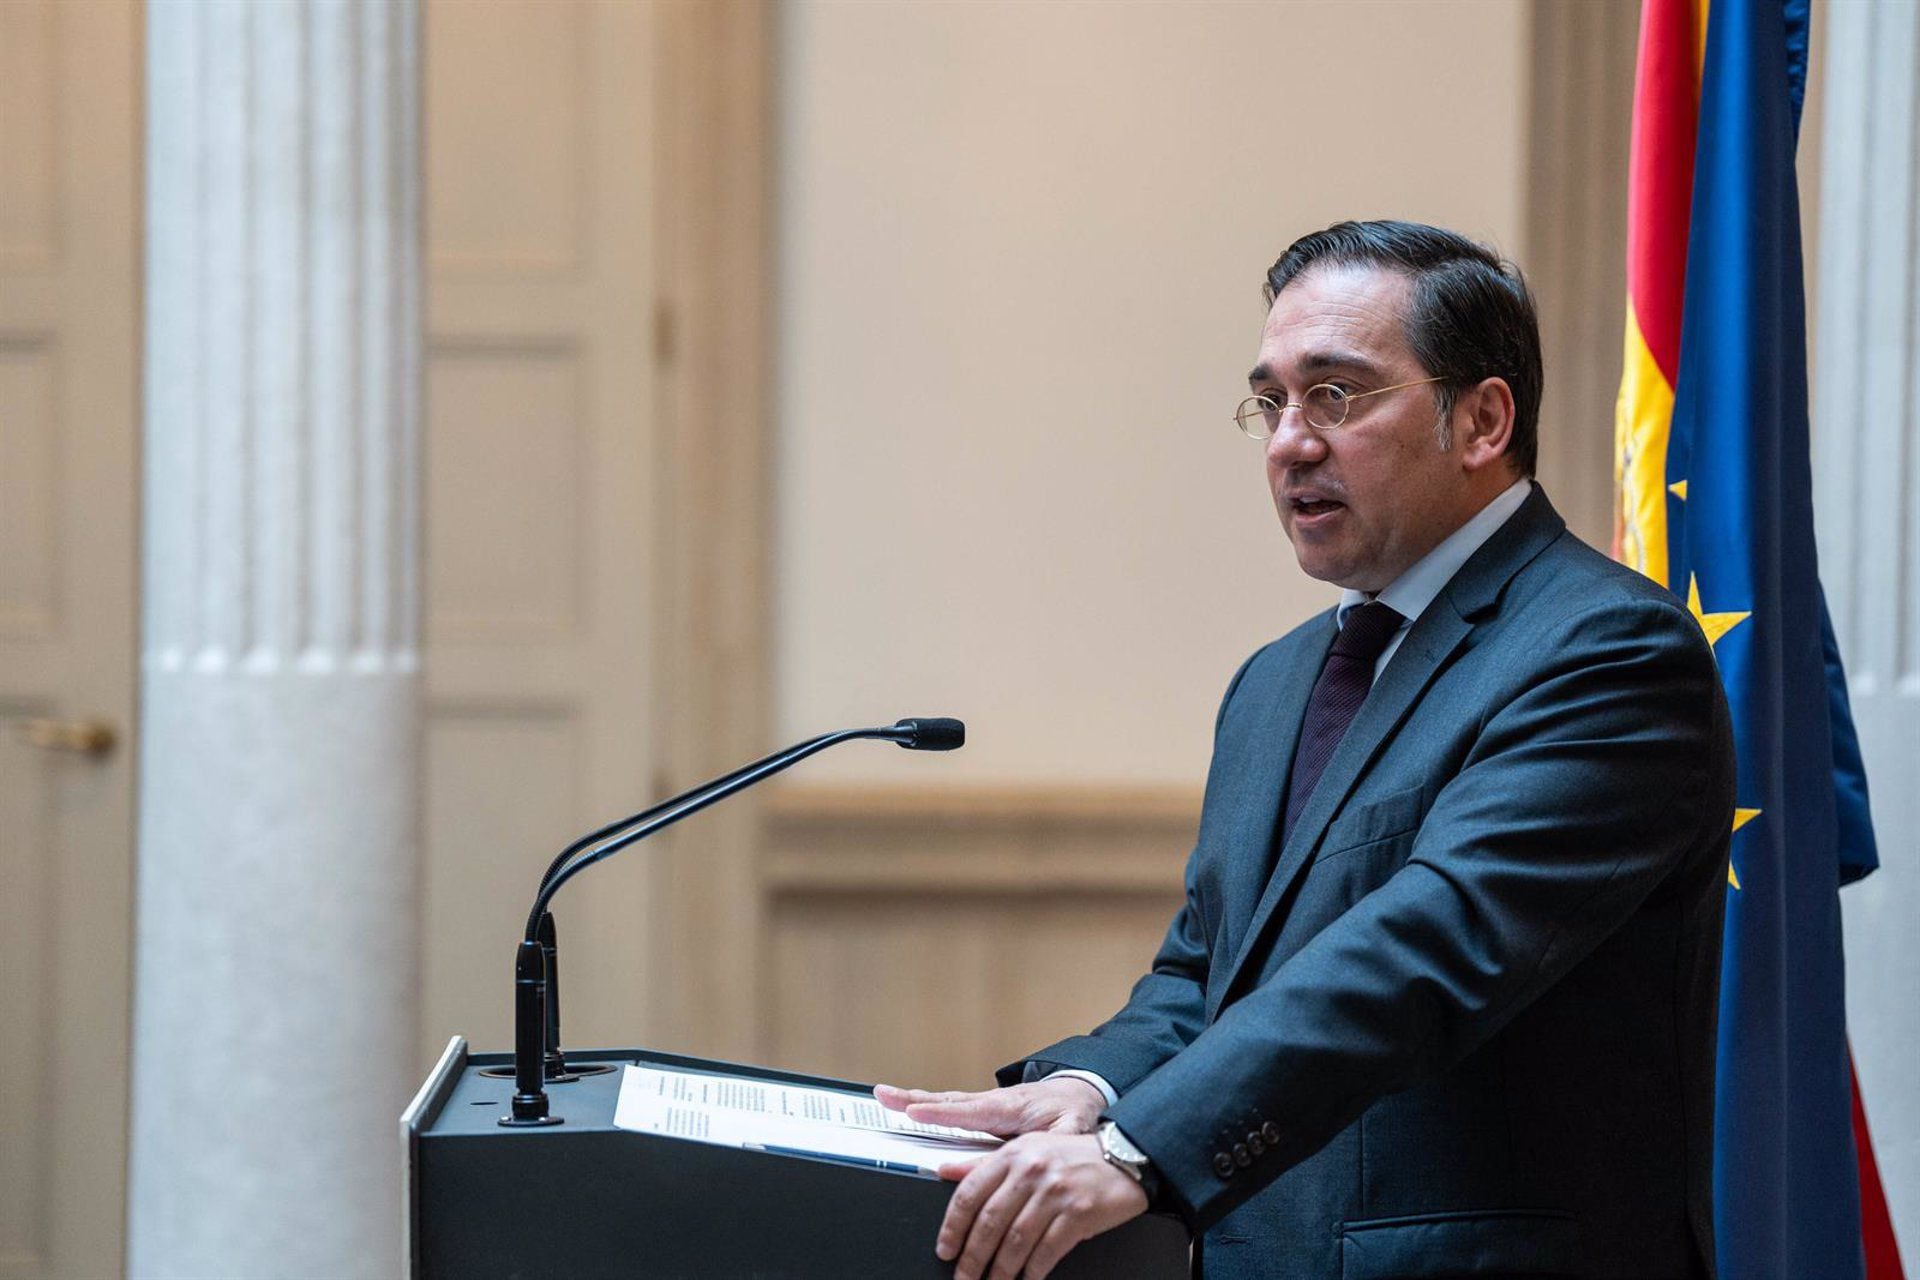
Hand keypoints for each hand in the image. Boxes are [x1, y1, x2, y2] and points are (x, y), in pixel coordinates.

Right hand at [873, 1077, 1105, 1136]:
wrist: (1082, 1090)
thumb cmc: (1075, 1113)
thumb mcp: (1066, 1135)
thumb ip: (1037, 1151)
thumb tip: (1007, 1165)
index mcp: (1011, 1108)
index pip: (970, 1111)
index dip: (941, 1114)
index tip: (914, 1112)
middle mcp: (993, 1101)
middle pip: (948, 1102)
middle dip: (914, 1100)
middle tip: (884, 1096)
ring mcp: (986, 1102)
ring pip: (945, 1101)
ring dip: (914, 1098)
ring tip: (885, 1096)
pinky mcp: (983, 1107)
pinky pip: (950, 1105)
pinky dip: (926, 1103)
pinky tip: (909, 1105)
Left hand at [933, 1132, 1147, 1279]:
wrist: (1124, 1158)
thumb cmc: (1073, 1156)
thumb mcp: (1027, 1149)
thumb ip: (986, 1163)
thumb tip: (947, 1172)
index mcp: (1013, 1154)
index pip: (970, 1193)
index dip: (953, 1227)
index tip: (945, 1250)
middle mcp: (1031, 1170)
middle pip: (989, 1223)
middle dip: (972, 1258)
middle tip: (964, 1277)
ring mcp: (1055, 1192)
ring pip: (1016, 1241)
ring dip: (1000, 1271)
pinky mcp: (1078, 1213)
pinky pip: (1047, 1251)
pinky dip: (1033, 1271)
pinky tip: (1027, 1279)